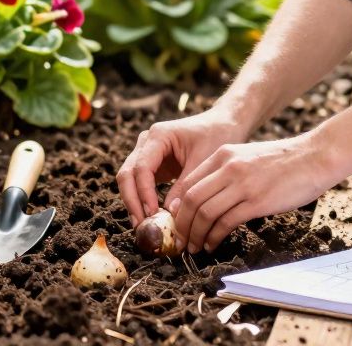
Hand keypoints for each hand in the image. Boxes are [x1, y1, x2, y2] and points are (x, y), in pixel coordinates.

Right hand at [116, 107, 248, 226]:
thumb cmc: (216, 136)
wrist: (223, 125)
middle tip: (141, 225)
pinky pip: (140, 185)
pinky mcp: (152, 166)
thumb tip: (171, 214)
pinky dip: (142, 201)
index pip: (142, 167)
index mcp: (158, 135)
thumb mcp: (204, 161)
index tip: (153, 213)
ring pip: (129, 181)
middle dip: (132, 201)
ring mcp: (146, 154)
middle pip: (127, 174)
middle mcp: (146, 143)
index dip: (144, 192)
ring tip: (143, 226)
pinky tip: (150, 219)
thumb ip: (186, 186)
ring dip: (134, 203)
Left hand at [166, 135, 340, 253]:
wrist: (314, 156)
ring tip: (194, 246)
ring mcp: (242, 184)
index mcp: (222, 155)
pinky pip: (225, 222)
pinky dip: (214, 236)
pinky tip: (212, 244)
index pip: (188, 183)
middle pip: (191, 199)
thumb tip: (206, 198)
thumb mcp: (247, 157)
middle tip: (180, 239)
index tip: (176, 222)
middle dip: (181, 224)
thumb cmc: (283, 161)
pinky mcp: (256, 201)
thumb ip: (226, 172)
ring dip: (195, 234)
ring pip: (204, 212)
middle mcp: (228, 167)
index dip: (177, 206)